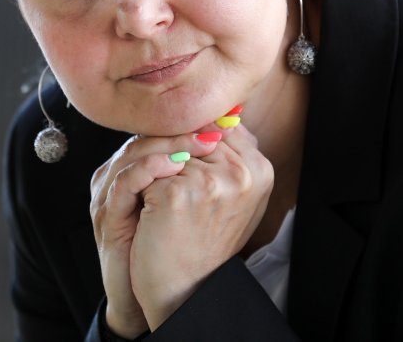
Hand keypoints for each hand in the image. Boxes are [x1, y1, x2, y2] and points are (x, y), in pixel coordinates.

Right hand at [90, 131, 223, 337]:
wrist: (160, 294)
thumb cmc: (180, 246)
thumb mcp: (198, 202)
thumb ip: (209, 168)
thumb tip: (234, 131)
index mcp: (140, 166)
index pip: (161, 128)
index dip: (192, 123)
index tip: (225, 122)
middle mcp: (121, 173)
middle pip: (147, 133)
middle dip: (184, 128)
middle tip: (216, 130)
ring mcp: (109, 193)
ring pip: (134, 151)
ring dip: (171, 144)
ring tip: (203, 144)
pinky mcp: (108, 215)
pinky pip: (124, 182)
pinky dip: (149, 169)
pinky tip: (175, 167)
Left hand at [130, 124, 273, 329]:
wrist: (186, 289)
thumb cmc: (206, 240)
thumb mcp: (234, 196)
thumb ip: (232, 155)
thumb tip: (224, 113)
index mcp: (260, 170)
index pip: (222, 126)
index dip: (195, 141)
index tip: (184, 163)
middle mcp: (242, 172)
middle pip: (193, 132)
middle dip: (173, 151)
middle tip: (166, 183)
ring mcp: (210, 181)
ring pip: (168, 148)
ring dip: (156, 170)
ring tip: (159, 200)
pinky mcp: (177, 193)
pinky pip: (148, 169)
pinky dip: (142, 188)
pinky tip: (150, 213)